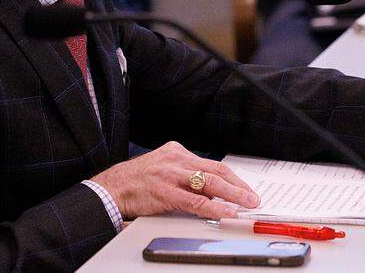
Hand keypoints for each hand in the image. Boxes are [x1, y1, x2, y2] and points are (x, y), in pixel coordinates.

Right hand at [91, 141, 259, 219]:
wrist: (111, 188)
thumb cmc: (136, 181)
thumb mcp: (162, 169)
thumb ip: (184, 176)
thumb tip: (209, 191)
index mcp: (177, 152)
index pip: (211, 163)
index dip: (231, 177)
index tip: (244, 187)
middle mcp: (177, 159)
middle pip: (216, 170)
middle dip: (238, 185)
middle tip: (252, 197)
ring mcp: (172, 174)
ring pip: (210, 183)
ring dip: (233, 195)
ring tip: (246, 204)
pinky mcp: (166, 192)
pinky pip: (196, 201)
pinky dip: (214, 207)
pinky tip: (226, 212)